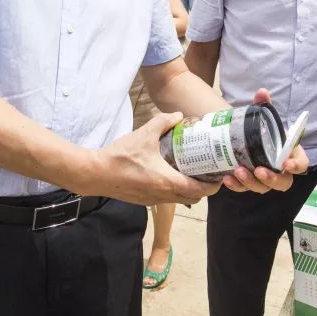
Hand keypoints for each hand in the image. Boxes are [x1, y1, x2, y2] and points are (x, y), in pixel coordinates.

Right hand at [93, 112, 219, 205]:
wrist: (96, 173)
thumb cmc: (121, 156)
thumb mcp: (144, 134)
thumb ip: (163, 122)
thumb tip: (178, 115)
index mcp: (168, 181)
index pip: (200, 191)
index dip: (213, 186)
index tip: (220, 176)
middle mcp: (163, 195)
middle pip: (193, 198)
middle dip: (204, 188)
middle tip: (208, 172)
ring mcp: (153, 200)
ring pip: (179, 199)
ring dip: (188, 189)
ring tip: (191, 172)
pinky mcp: (144, 200)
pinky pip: (166, 198)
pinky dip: (174, 190)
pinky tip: (170, 174)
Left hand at [222, 88, 308, 193]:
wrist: (246, 137)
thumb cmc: (263, 130)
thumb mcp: (264, 118)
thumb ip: (264, 106)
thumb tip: (262, 92)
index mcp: (290, 154)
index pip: (301, 164)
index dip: (296, 166)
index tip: (286, 164)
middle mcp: (280, 170)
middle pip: (282, 183)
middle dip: (271, 179)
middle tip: (259, 170)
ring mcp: (264, 179)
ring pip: (262, 188)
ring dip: (250, 182)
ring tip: (238, 172)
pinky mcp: (249, 182)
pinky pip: (244, 188)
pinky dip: (236, 186)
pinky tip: (226, 178)